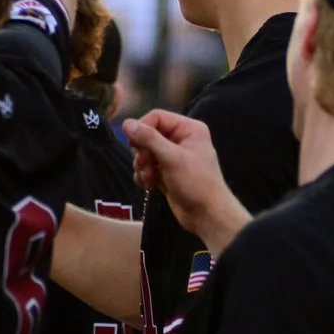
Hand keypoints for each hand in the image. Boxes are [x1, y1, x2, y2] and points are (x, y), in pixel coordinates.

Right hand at [125, 110, 249, 253]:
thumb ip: (149, 139)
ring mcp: (173, 157)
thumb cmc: (195, 183)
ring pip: (145, 152)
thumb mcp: (171, 158)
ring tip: (149, 179)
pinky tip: (150, 186)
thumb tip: (126, 123)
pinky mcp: (166, 173)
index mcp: (189, 129)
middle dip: (142, 151)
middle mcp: (181, 139)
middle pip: (148, 135)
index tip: (133, 145)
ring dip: (142, 166)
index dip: (142, 129)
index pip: (156, 117)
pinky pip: (147, 167)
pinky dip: (145, 176)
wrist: (207, 215)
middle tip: (143, 164)